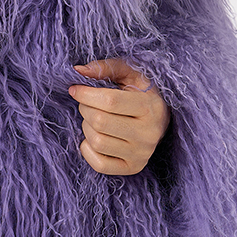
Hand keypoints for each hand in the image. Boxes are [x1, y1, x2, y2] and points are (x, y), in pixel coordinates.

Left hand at [68, 58, 170, 175]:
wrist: (161, 119)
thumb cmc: (140, 92)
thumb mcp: (130, 74)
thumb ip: (106, 68)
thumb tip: (78, 71)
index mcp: (150, 107)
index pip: (110, 101)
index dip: (86, 94)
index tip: (75, 89)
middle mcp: (149, 134)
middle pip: (99, 122)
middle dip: (85, 108)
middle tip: (87, 103)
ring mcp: (142, 154)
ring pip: (97, 142)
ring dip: (87, 127)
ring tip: (94, 119)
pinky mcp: (133, 168)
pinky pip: (99, 164)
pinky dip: (88, 149)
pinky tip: (94, 137)